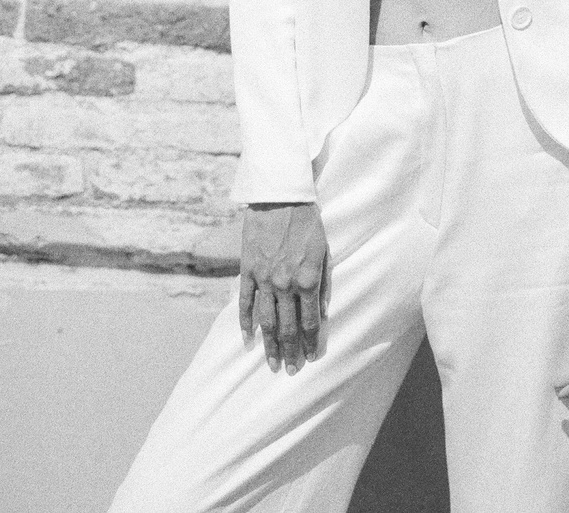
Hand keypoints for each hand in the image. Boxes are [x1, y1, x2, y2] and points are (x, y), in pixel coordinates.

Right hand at [238, 203, 330, 374]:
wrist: (280, 197)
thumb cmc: (308, 222)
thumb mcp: (324, 251)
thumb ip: (322, 283)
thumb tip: (321, 311)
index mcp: (307, 280)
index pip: (310, 322)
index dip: (310, 343)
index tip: (310, 357)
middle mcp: (285, 284)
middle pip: (288, 327)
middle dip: (290, 351)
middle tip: (290, 370)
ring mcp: (264, 279)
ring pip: (266, 321)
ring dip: (269, 345)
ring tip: (272, 364)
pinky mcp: (247, 270)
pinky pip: (245, 303)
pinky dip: (246, 323)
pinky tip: (248, 340)